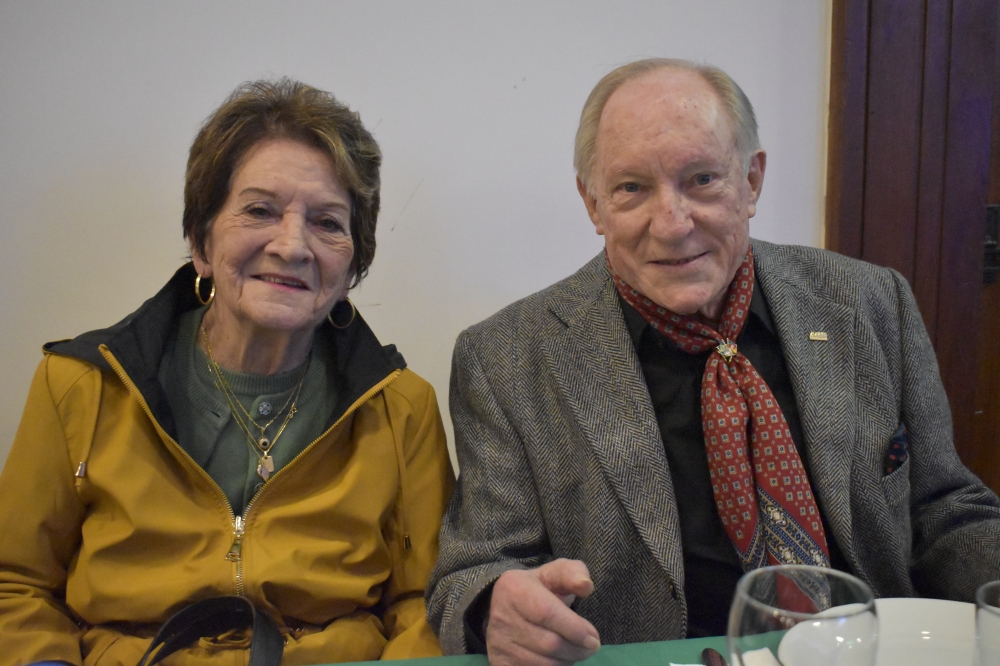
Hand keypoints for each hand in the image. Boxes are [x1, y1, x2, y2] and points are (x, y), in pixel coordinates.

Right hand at [486, 558, 600, 665]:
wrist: (510, 606)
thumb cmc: (540, 588)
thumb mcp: (556, 573)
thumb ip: (574, 573)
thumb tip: (586, 586)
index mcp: (513, 588)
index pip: (547, 613)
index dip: (574, 628)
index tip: (594, 637)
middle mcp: (501, 616)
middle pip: (548, 643)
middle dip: (576, 648)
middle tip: (590, 647)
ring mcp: (497, 643)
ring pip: (543, 664)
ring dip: (566, 661)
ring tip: (573, 650)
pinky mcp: (500, 663)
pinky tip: (559, 659)